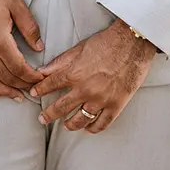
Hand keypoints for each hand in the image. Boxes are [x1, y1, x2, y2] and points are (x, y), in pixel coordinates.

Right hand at [0, 0, 45, 99]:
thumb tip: (39, 48)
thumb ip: (30, 28)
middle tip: (33, 90)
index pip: (18, 67)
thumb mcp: (16, 5)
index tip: (40, 79)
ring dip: (5, 91)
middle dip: (21, 86)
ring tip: (17, 97)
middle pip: (6, 77)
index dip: (31, 77)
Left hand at [30, 20, 156, 132]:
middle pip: (61, 108)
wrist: (134, 42)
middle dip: (48, 115)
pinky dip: (93, 128)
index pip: (50, 85)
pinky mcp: (116, 104)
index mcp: (75, 73)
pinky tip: (88, 128)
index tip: (34, 93)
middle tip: (43, 118)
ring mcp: (101, 99)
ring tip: (66, 125)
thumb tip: (43, 71)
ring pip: (80, 120)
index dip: (40, 90)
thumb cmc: (108, 42)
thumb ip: (61, 61)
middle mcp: (85, 89)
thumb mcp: (80, 48)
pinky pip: (101, 124)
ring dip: (70, 124)